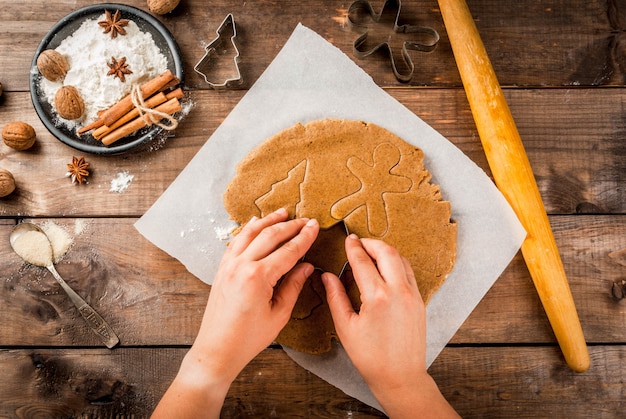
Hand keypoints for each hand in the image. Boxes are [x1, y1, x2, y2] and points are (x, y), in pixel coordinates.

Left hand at [194, 208, 318, 381]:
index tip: (314, 227)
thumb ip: (293, 285)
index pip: (288, 250)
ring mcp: (229, 265)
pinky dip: (248, 229)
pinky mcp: (222, 268)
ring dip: (269, 221)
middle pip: (270, 236)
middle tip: (305, 220)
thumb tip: (306, 266)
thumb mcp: (279, 314)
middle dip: (290, 226)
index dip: (304, 237)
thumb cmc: (248, 338)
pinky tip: (256, 224)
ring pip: (250, 233)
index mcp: (258, 277)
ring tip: (283, 213)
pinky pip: (236, 241)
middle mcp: (241, 266)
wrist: (218, 349)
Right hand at [321, 235, 458, 417]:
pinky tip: (386, 269)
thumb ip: (336, 296)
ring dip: (386, 251)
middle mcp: (398, 291)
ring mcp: (412, 295)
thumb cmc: (370, 357)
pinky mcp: (419, 301)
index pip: (363, 261)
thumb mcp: (345, 327)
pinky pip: (409, 273)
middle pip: (387, 252)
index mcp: (376, 296)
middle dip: (371, 243)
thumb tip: (327, 276)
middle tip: (359, 242)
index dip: (353, 248)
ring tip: (371, 253)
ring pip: (401, 259)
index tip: (348, 240)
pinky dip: (397, 264)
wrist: (400, 376)